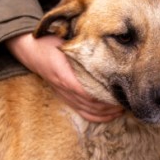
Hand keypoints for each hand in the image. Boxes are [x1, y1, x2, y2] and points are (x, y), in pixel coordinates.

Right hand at [6, 33, 123, 122]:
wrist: (31, 51)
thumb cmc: (49, 44)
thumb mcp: (64, 43)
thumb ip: (82, 48)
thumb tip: (105, 43)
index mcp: (66, 76)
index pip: (89, 94)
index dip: (107, 97)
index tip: (122, 94)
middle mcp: (66, 89)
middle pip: (92, 105)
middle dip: (111, 106)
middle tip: (128, 102)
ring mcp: (65, 95)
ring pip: (89, 111)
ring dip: (107, 113)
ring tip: (122, 109)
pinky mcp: (65, 97)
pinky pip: (82, 112)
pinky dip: (97, 116)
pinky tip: (109, 114)